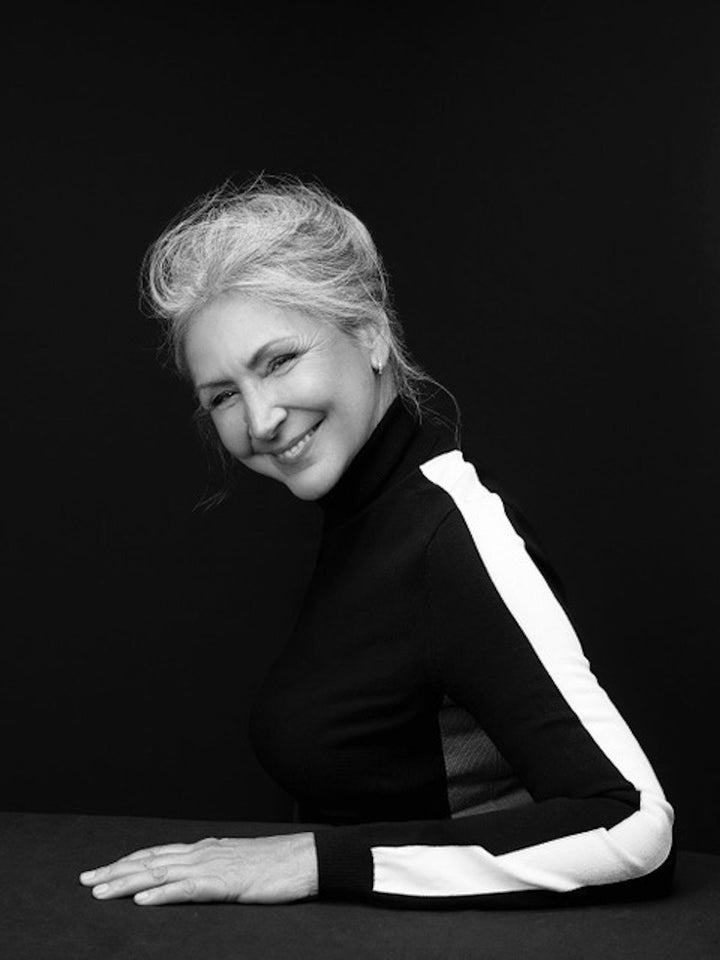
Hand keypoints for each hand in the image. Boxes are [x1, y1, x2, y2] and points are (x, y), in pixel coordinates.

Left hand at [79, 833, 317, 904]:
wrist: (306, 858)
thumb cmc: (278, 864)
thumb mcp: (239, 862)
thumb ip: (216, 866)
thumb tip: (196, 874)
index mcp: (206, 848)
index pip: (158, 853)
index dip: (128, 861)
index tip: (103, 870)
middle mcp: (203, 852)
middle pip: (150, 860)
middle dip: (115, 870)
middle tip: (85, 880)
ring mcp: (213, 866)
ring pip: (160, 872)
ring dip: (127, 882)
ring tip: (101, 891)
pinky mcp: (224, 883)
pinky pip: (187, 889)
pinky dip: (161, 893)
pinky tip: (142, 900)